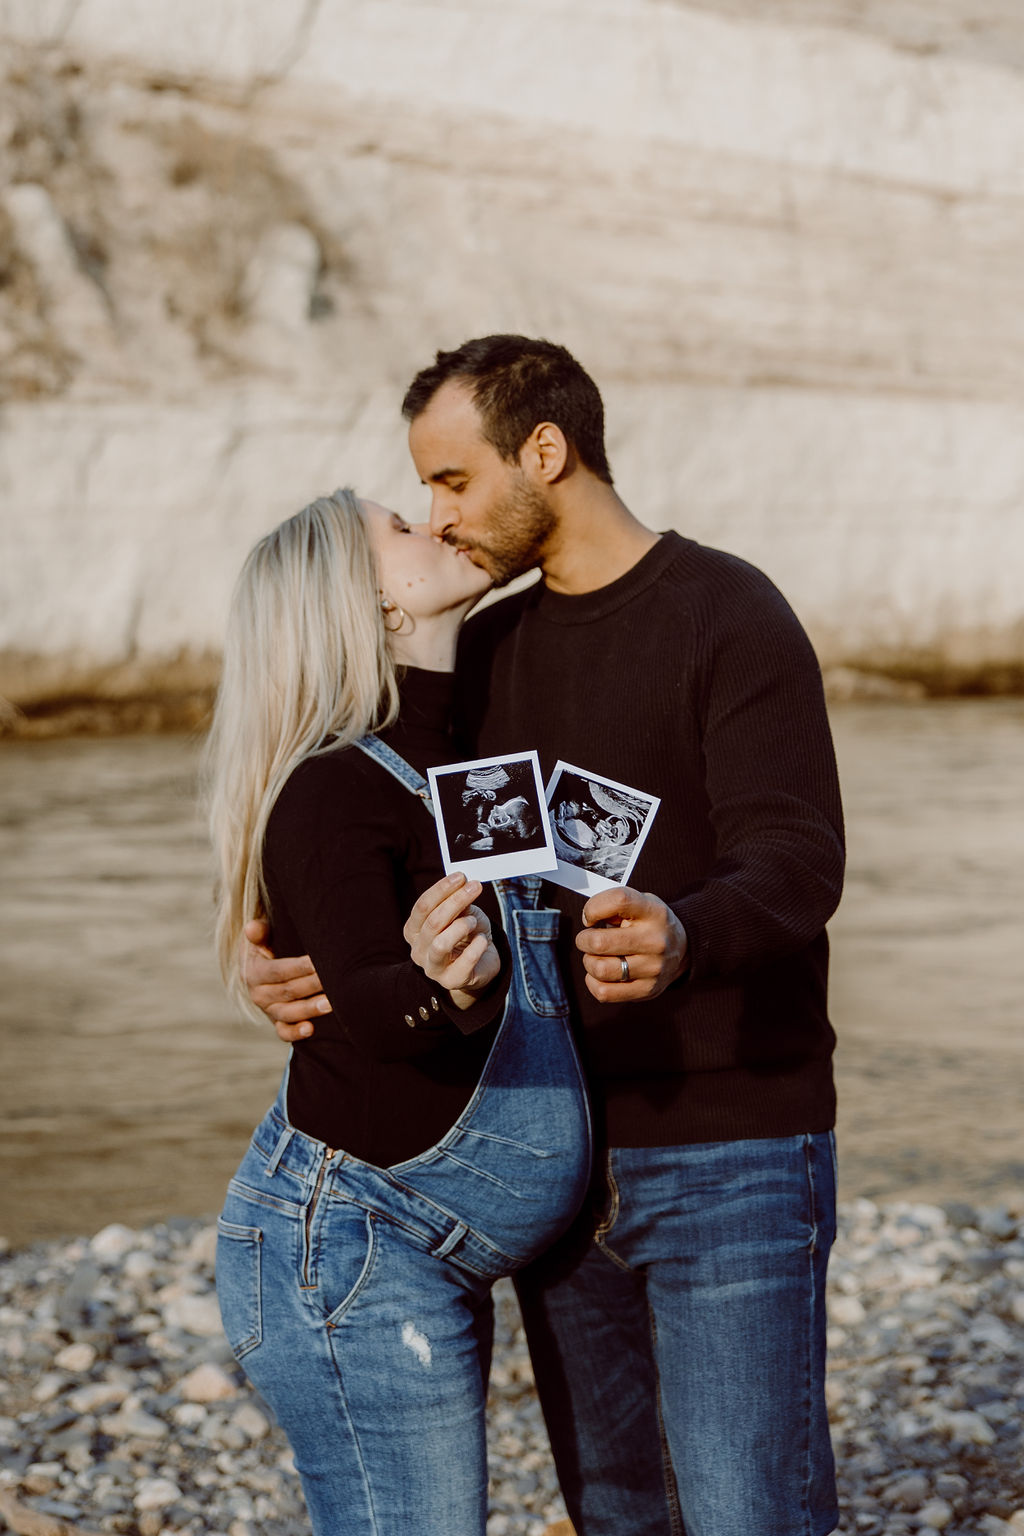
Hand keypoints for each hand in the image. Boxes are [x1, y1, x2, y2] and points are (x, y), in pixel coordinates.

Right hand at [241, 918, 330, 1041]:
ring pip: (288, 1013)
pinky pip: (284, 1032)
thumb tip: (252, 928)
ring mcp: (269, 1010)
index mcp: (254, 972)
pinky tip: (311, 1029)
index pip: (278, 971)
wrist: (265, 970)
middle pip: (288, 991)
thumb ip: (259, 932)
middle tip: (334, 980)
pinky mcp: (278, 1023)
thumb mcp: (262, 937)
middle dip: (313, 986)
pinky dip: (295, 1033)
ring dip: (310, 1009)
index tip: (318, 961)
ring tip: (331, 1004)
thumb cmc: (269, 946)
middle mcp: (258, 994)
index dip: (299, 967)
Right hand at [404, 873, 500, 1010]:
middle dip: (456, 901)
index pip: (422, 907)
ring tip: (474, 922)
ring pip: (440, 944)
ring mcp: (432, 968)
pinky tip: (482, 940)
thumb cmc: (467, 935)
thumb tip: (462, 886)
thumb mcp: (462, 914)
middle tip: (475, 888)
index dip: (441, 889)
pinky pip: (464, 962)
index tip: (461, 877)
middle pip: (433, 922)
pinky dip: (477, 947)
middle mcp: (418, 950)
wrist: (480, 964)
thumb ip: (458, 903)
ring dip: (461, 927)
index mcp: (414, 930)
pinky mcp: (451, 981)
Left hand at [576, 888, 688, 1003]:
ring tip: (597, 956)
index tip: (591, 918)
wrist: (681, 949)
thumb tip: (588, 920)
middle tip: (588, 939)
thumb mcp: (639, 903)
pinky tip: (601, 974)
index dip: (593, 908)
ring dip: (589, 962)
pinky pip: (604, 992)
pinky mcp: (647, 990)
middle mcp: (655, 940)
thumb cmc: (649, 923)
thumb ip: (613, 905)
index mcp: (653, 912)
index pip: (618, 900)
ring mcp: (653, 968)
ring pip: (600, 969)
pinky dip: (593, 982)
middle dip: (584, 940)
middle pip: (600, 942)